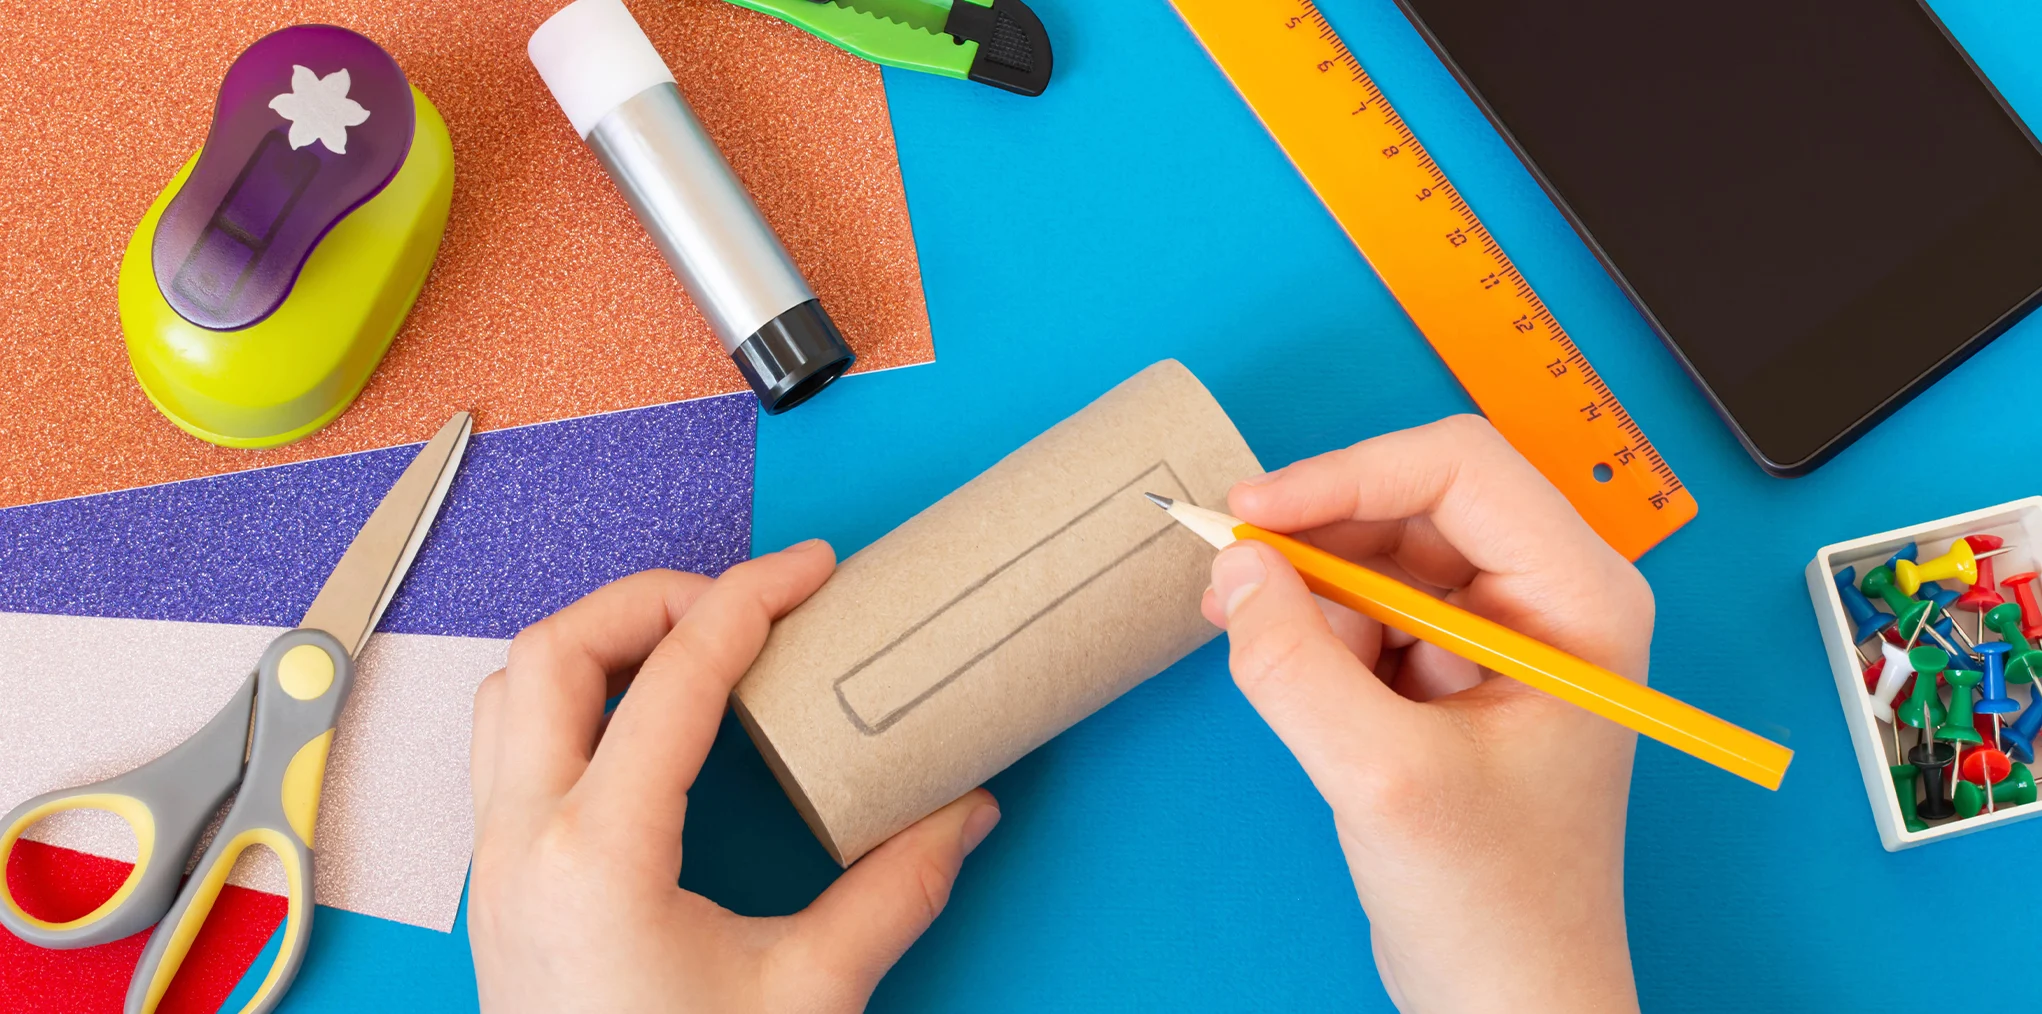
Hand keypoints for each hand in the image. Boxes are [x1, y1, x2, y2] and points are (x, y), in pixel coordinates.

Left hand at [467, 543, 1000, 1013]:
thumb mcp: (808, 997)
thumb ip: (895, 892)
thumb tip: (963, 814)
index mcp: (599, 856)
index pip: (672, 679)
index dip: (748, 601)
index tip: (809, 570)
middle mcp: (524, 842)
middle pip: (553, 651)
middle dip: (654, 598)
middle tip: (747, 599)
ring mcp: (496, 863)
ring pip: (511, 691)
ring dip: (599, 642)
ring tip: (692, 642)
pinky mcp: (500, 887)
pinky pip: (509, 746)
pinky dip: (573, 698)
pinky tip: (645, 722)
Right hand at [1204, 416, 1647, 1013]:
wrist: (1510, 1003)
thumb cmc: (1500, 909)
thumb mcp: (1384, 779)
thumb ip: (1296, 666)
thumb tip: (1237, 572)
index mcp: (1580, 600)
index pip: (1459, 468)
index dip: (1346, 475)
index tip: (1253, 515)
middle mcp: (1549, 598)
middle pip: (1414, 501)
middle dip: (1317, 531)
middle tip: (1231, 571)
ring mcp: (1500, 634)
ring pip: (1381, 551)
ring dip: (1309, 584)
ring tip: (1257, 642)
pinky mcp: (1452, 671)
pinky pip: (1368, 607)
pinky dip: (1314, 626)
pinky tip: (1288, 671)